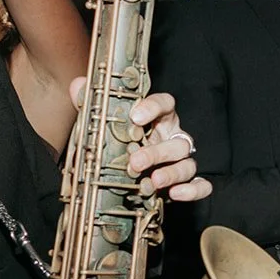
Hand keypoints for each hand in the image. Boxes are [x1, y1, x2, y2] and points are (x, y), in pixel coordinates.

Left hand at [69, 79, 211, 200]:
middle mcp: (173, 138)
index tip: (136, 116)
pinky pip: (200, 185)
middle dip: (157, 152)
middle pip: (177, 140)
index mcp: (159, 119)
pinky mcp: (187, 183)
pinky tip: (176, 193)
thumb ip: (91, 105)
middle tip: (135, 161)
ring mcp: (181, 161)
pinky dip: (192, 189)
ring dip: (172, 173)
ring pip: (188, 163)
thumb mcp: (104, 125)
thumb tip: (79, 85)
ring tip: (152, 182)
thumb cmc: (120, 144)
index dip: (154, 108)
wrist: (125, 176)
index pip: (165, 104)